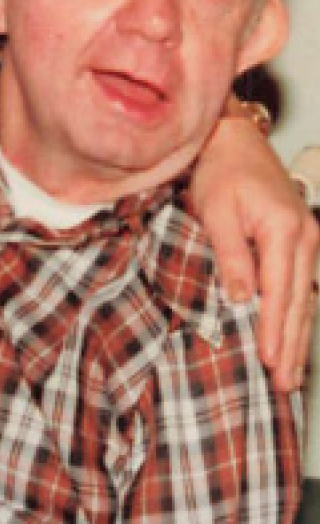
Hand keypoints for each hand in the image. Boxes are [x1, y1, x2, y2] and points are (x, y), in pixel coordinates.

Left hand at [190, 111, 319, 391]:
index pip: (279, 291)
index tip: (271, 360)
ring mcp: (306, 238)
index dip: (275, 329)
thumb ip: (230, 254)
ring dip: (298, 335)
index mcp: (284, 229)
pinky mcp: (299, 240)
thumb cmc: (220, 170)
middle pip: (300, 301)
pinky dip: (297, 313)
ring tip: (292, 373)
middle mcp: (304, 236)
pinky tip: (291, 335)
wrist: (233, 139)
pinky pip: (301, 285)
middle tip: (286, 384)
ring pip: (304, 297)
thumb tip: (241, 298)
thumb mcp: (216, 210)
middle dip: (293, 344)